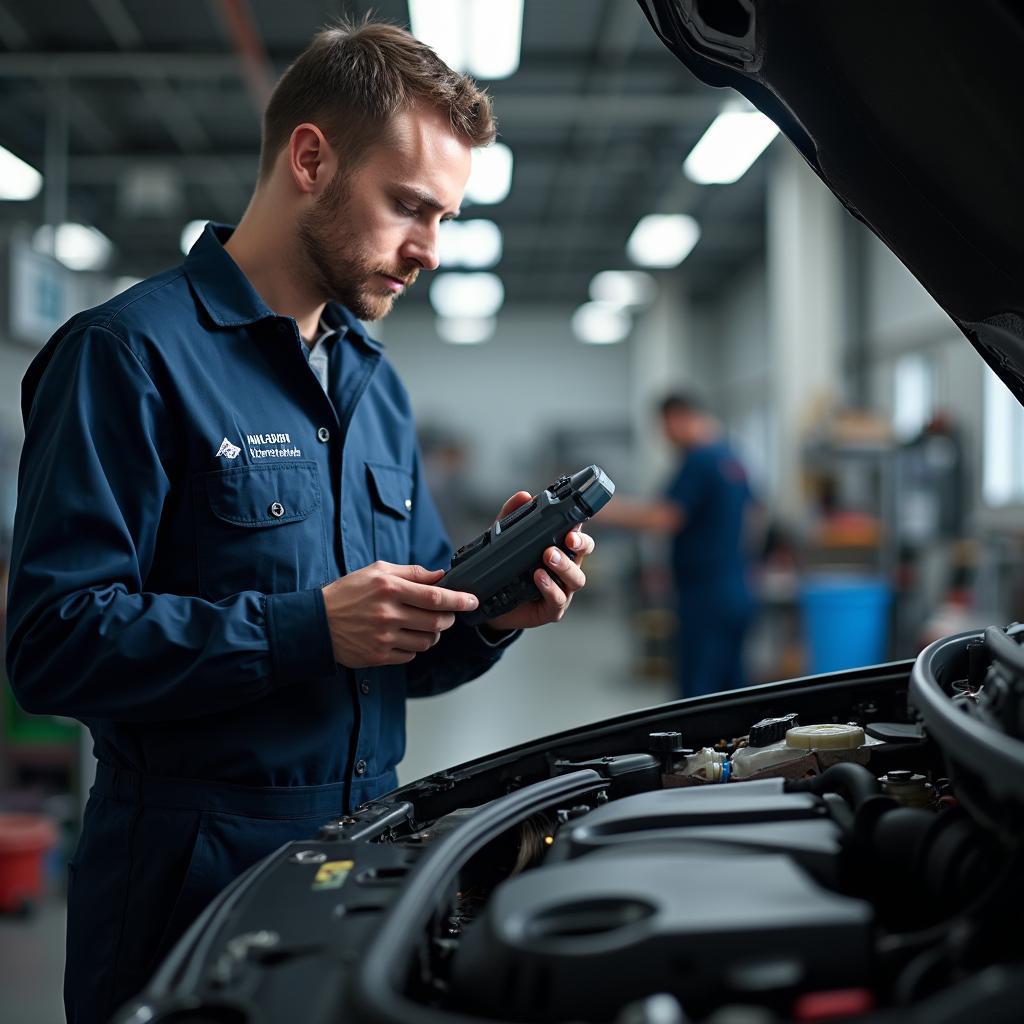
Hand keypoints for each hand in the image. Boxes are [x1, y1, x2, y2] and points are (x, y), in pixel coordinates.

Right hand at [322, 562, 478, 667]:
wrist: (316, 622)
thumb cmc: (348, 592)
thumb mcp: (377, 571)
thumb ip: (411, 573)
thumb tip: (440, 575)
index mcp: (390, 589)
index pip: (435, 596)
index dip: (458, 600)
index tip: (472, 601)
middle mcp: (388, 614)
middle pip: (436, 622)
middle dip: (449, 618)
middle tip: (448, 614)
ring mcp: (384, 638)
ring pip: (427, 641)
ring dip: (433, 634)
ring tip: (423, 625)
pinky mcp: (378, 656)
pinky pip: (411, 655)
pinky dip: (414, 647)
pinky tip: (404, 636)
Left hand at [483, 491, 595, 631]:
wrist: (489, 602)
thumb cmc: (505, 568)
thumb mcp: (502, 539)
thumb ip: (511, 516)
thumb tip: (523, 496)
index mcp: (559, 549)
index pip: (577, 535)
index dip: (580, 528)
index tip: (573, 523)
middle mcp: (565, 569)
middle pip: (584, 554)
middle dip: (580, 544)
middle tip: (568, 539)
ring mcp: (562, 590)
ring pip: (576, 578)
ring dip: (564, 566)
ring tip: (548, 556)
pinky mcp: (551, 609)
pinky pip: (558, 599)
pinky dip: (550, 587)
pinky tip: (539, 577)